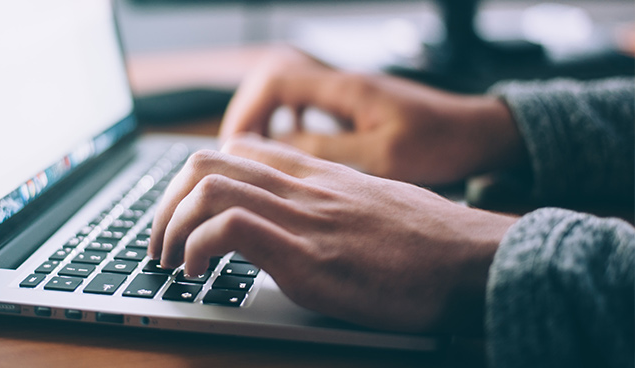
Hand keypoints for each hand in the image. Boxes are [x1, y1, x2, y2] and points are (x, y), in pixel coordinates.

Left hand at [149, 134, 517, 333]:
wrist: (476, 261)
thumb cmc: (431, 242)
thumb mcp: (374, 205)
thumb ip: (331, 203)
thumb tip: (302, 221)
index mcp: (318, 175)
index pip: (238, 149)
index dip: (196, 178)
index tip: (186, 213)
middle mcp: (304, 187)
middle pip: (207, 162)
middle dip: (167, 202)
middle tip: (161, 240)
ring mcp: (304, 218)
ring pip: (208, 187)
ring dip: (171, 225)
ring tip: (170, 260)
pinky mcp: (308, 257)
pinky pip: (230, 229)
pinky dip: (197, 248)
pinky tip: (198, 273)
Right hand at [219, 47, 526, 185]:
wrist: (479, 133)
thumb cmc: (440, 144)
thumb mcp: (382, 157)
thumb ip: (326, 151)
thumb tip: (274, 150)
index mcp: (345, 89)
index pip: (276, 80)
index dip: (247, 111)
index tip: (235, 146)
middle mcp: (342, 83)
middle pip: (273, 81)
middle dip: (249, 114)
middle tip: (237, 153)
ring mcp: (348, 93)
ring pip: (288, 93)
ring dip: (267, 119)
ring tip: (255, 154)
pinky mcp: (355, 107)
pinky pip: (307, 106)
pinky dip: (289, 124)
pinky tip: (291, 149)